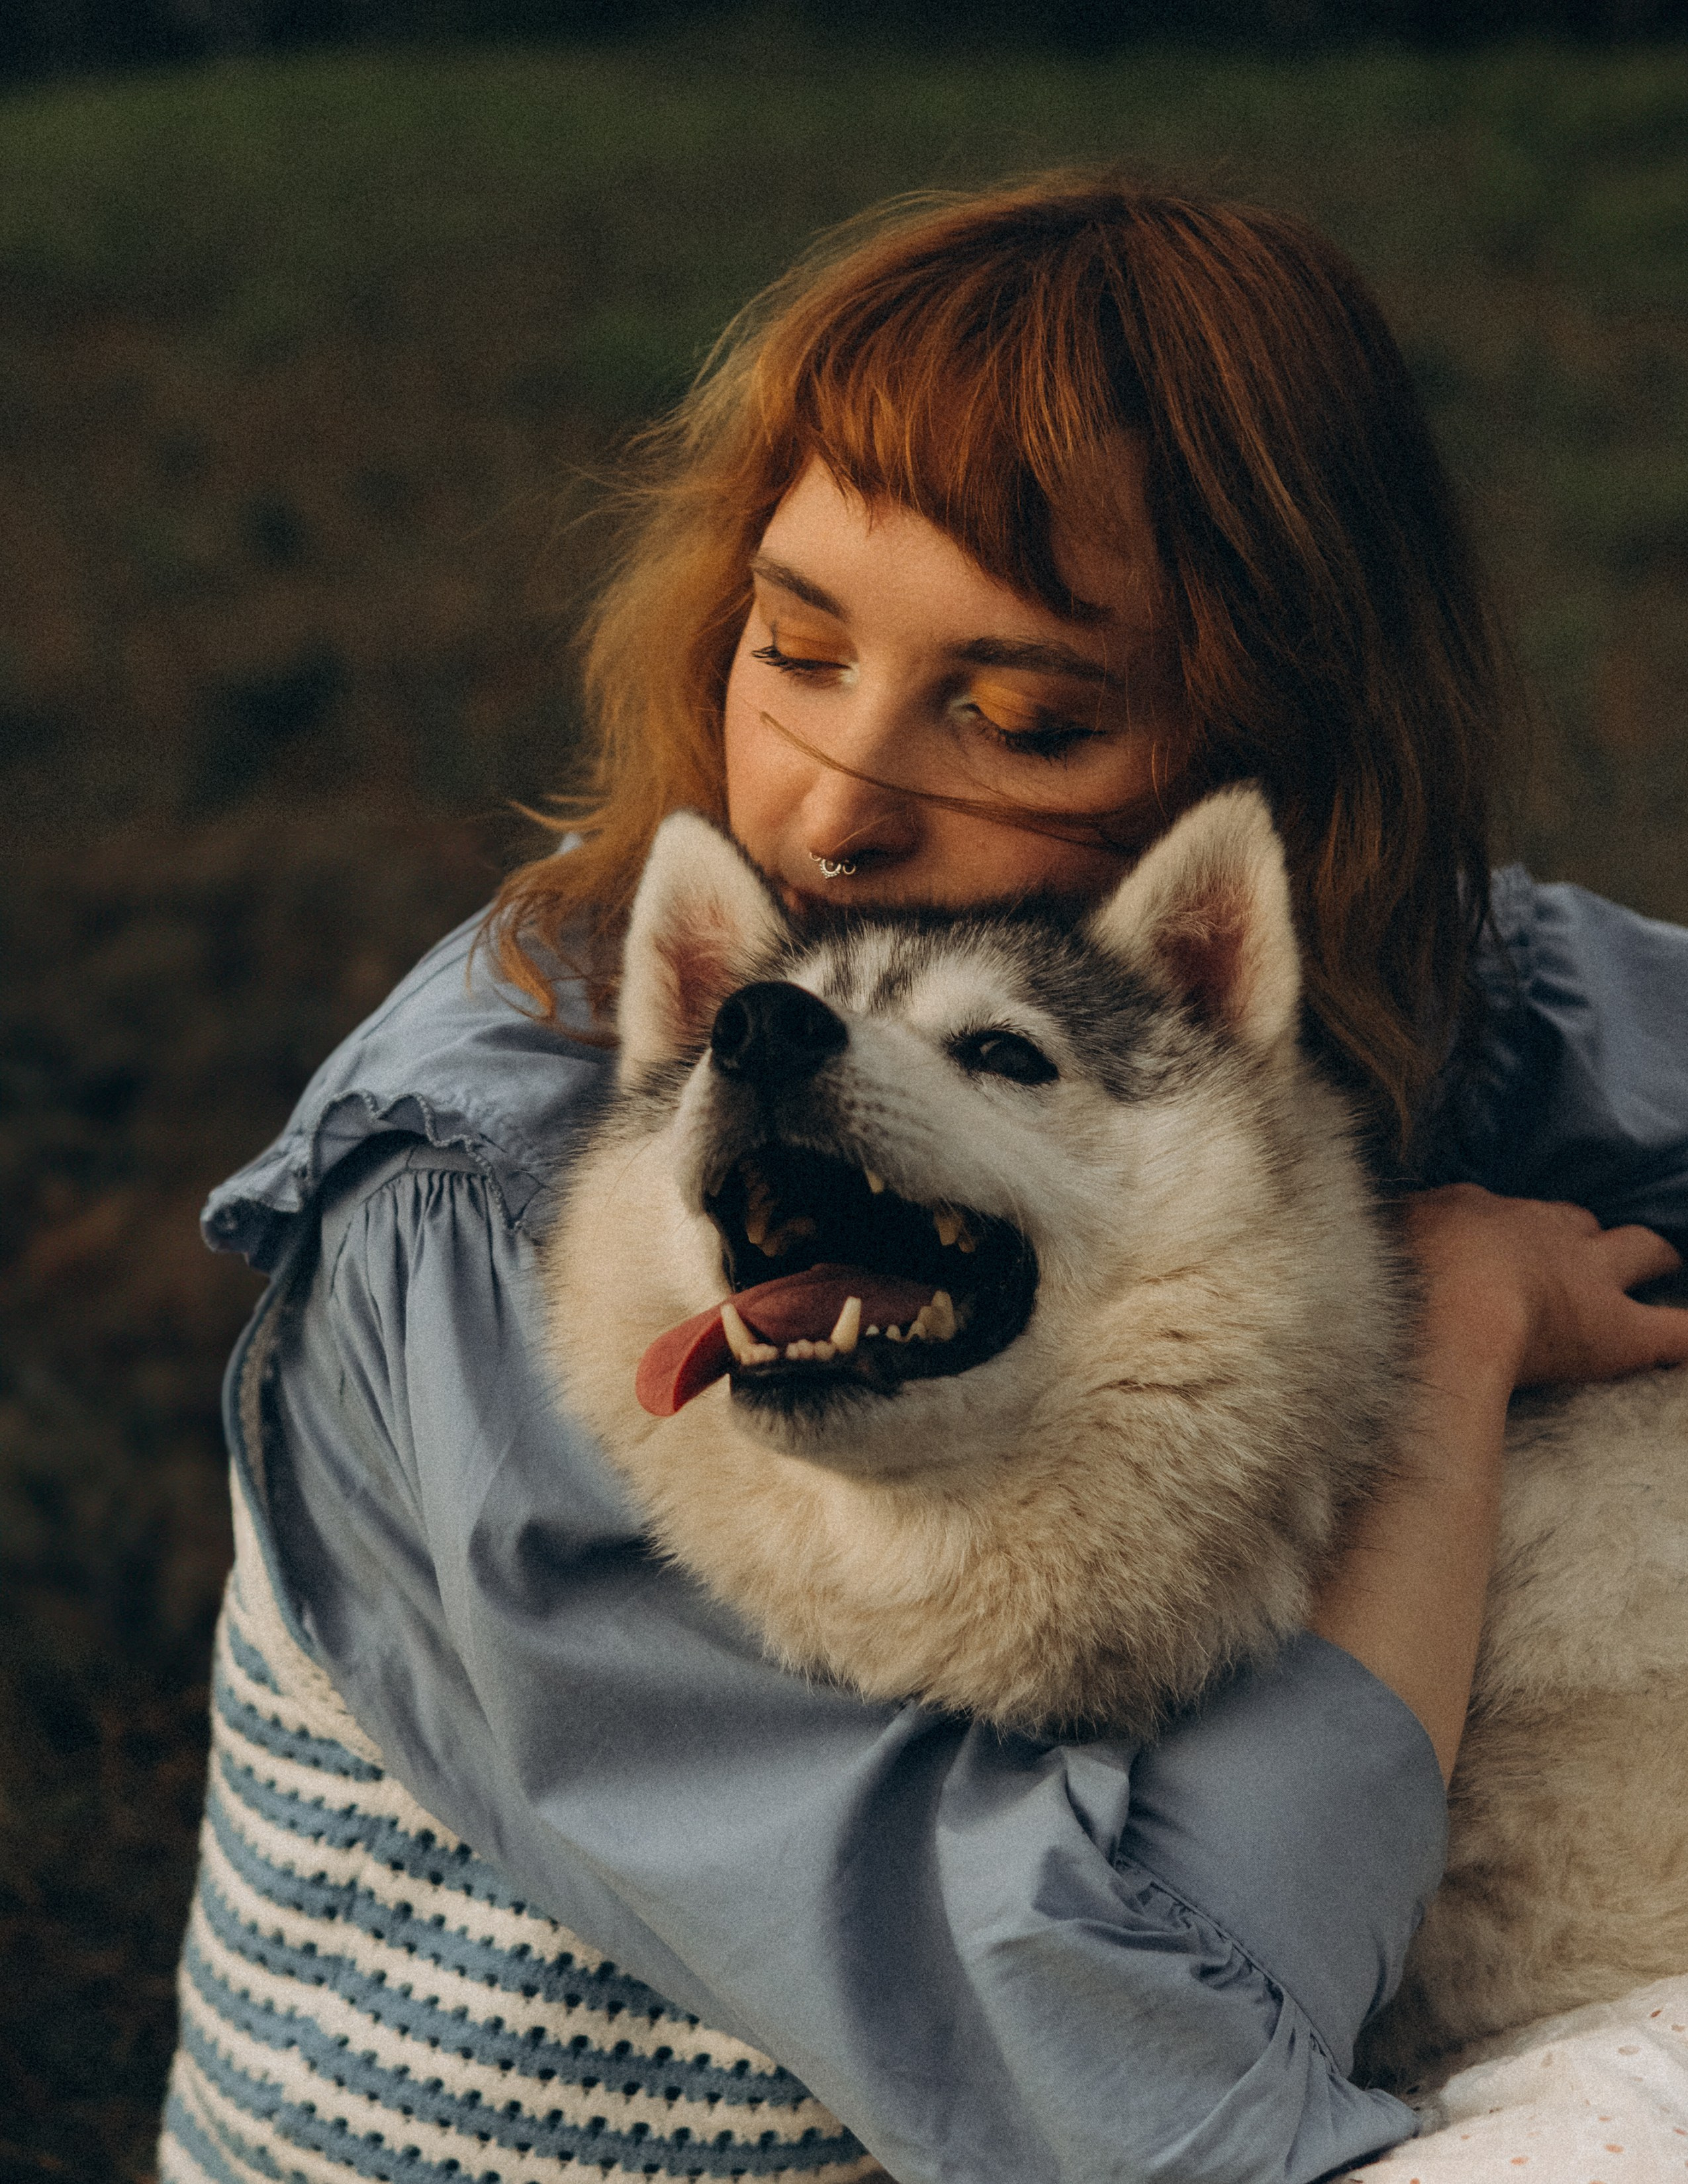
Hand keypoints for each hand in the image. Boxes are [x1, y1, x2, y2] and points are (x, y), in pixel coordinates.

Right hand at [1402, 1184, 1687, 1395]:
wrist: (1447, 1312)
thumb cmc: (1400, 1278)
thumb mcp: (1381, 1240)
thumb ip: (1389, 1234)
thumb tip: (1371, 1234)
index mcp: (1483, 1211)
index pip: (1513, 1212)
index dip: (1518, 1230)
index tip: (1507, 1248)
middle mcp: (1545, 1233)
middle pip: (1581, 1222)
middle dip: (1587, 1237)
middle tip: (1582, 1261)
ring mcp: (1589, 1278)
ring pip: (1644, 1249)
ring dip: (1653, 1258)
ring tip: (1664, 1267)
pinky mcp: (1619, 1332)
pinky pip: (1680, 1331)